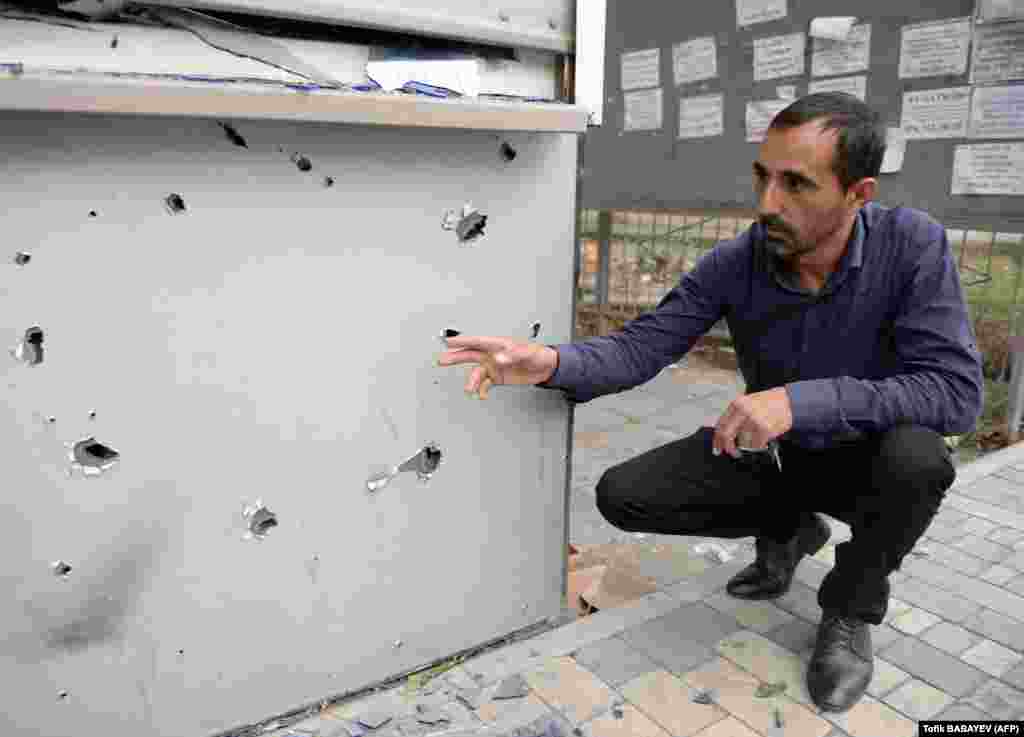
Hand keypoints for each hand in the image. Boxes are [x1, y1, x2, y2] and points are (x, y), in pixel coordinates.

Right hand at [436, 336, 557, 399]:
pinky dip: (481, 389)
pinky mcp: (498, 377)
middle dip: (455, 357)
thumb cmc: (537, 354)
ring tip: (469, 388)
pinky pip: (485, 384)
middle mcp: (492, 355)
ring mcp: (494, 366)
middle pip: (470, 355)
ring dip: (471, 381)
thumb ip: (511, 355)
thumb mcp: (526, 353)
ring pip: (476, 373)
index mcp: (498, 344)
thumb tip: (497, 359)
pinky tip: (481, 394)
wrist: (546, 368)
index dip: (463, 341)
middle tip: (441, 359)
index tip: (450, 342)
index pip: (477, 341)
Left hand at [713, 387, 792, 457]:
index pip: (720, 425)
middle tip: (733, 453)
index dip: (717, 439)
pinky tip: (764, 438)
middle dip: (728, 448)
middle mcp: (743, 411)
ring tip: (757, 438)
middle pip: (727, 435)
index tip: (717, 448)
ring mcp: (753, 420)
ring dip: (749, 445)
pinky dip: (759, 445)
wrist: (789, 401)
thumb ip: (735, 416)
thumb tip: (724, 435)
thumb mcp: (747, 403)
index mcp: (736, 404)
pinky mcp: (764, 429)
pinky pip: (756, 444)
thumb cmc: (768, 403)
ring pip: (743, 442)